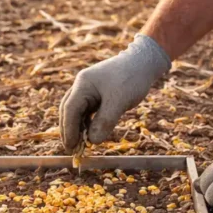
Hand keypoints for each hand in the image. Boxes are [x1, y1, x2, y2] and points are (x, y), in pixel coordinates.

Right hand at [59, 34, 170, 150]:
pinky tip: (90, 135)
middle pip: (69, 111)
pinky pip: (88, 112)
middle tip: (72, 150)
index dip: (69, 129)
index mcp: (83, 84)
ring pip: (78, 112)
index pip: (70, 109)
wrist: (144, 62)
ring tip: (81, 146)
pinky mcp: (98, 95)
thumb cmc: (131, 78)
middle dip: (69, 131)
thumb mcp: (119, 101)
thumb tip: (92, 141)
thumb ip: (105, 121)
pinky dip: (87, 124)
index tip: (71, 146)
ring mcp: (89, 90)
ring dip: (78, 128)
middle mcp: (82, 86)